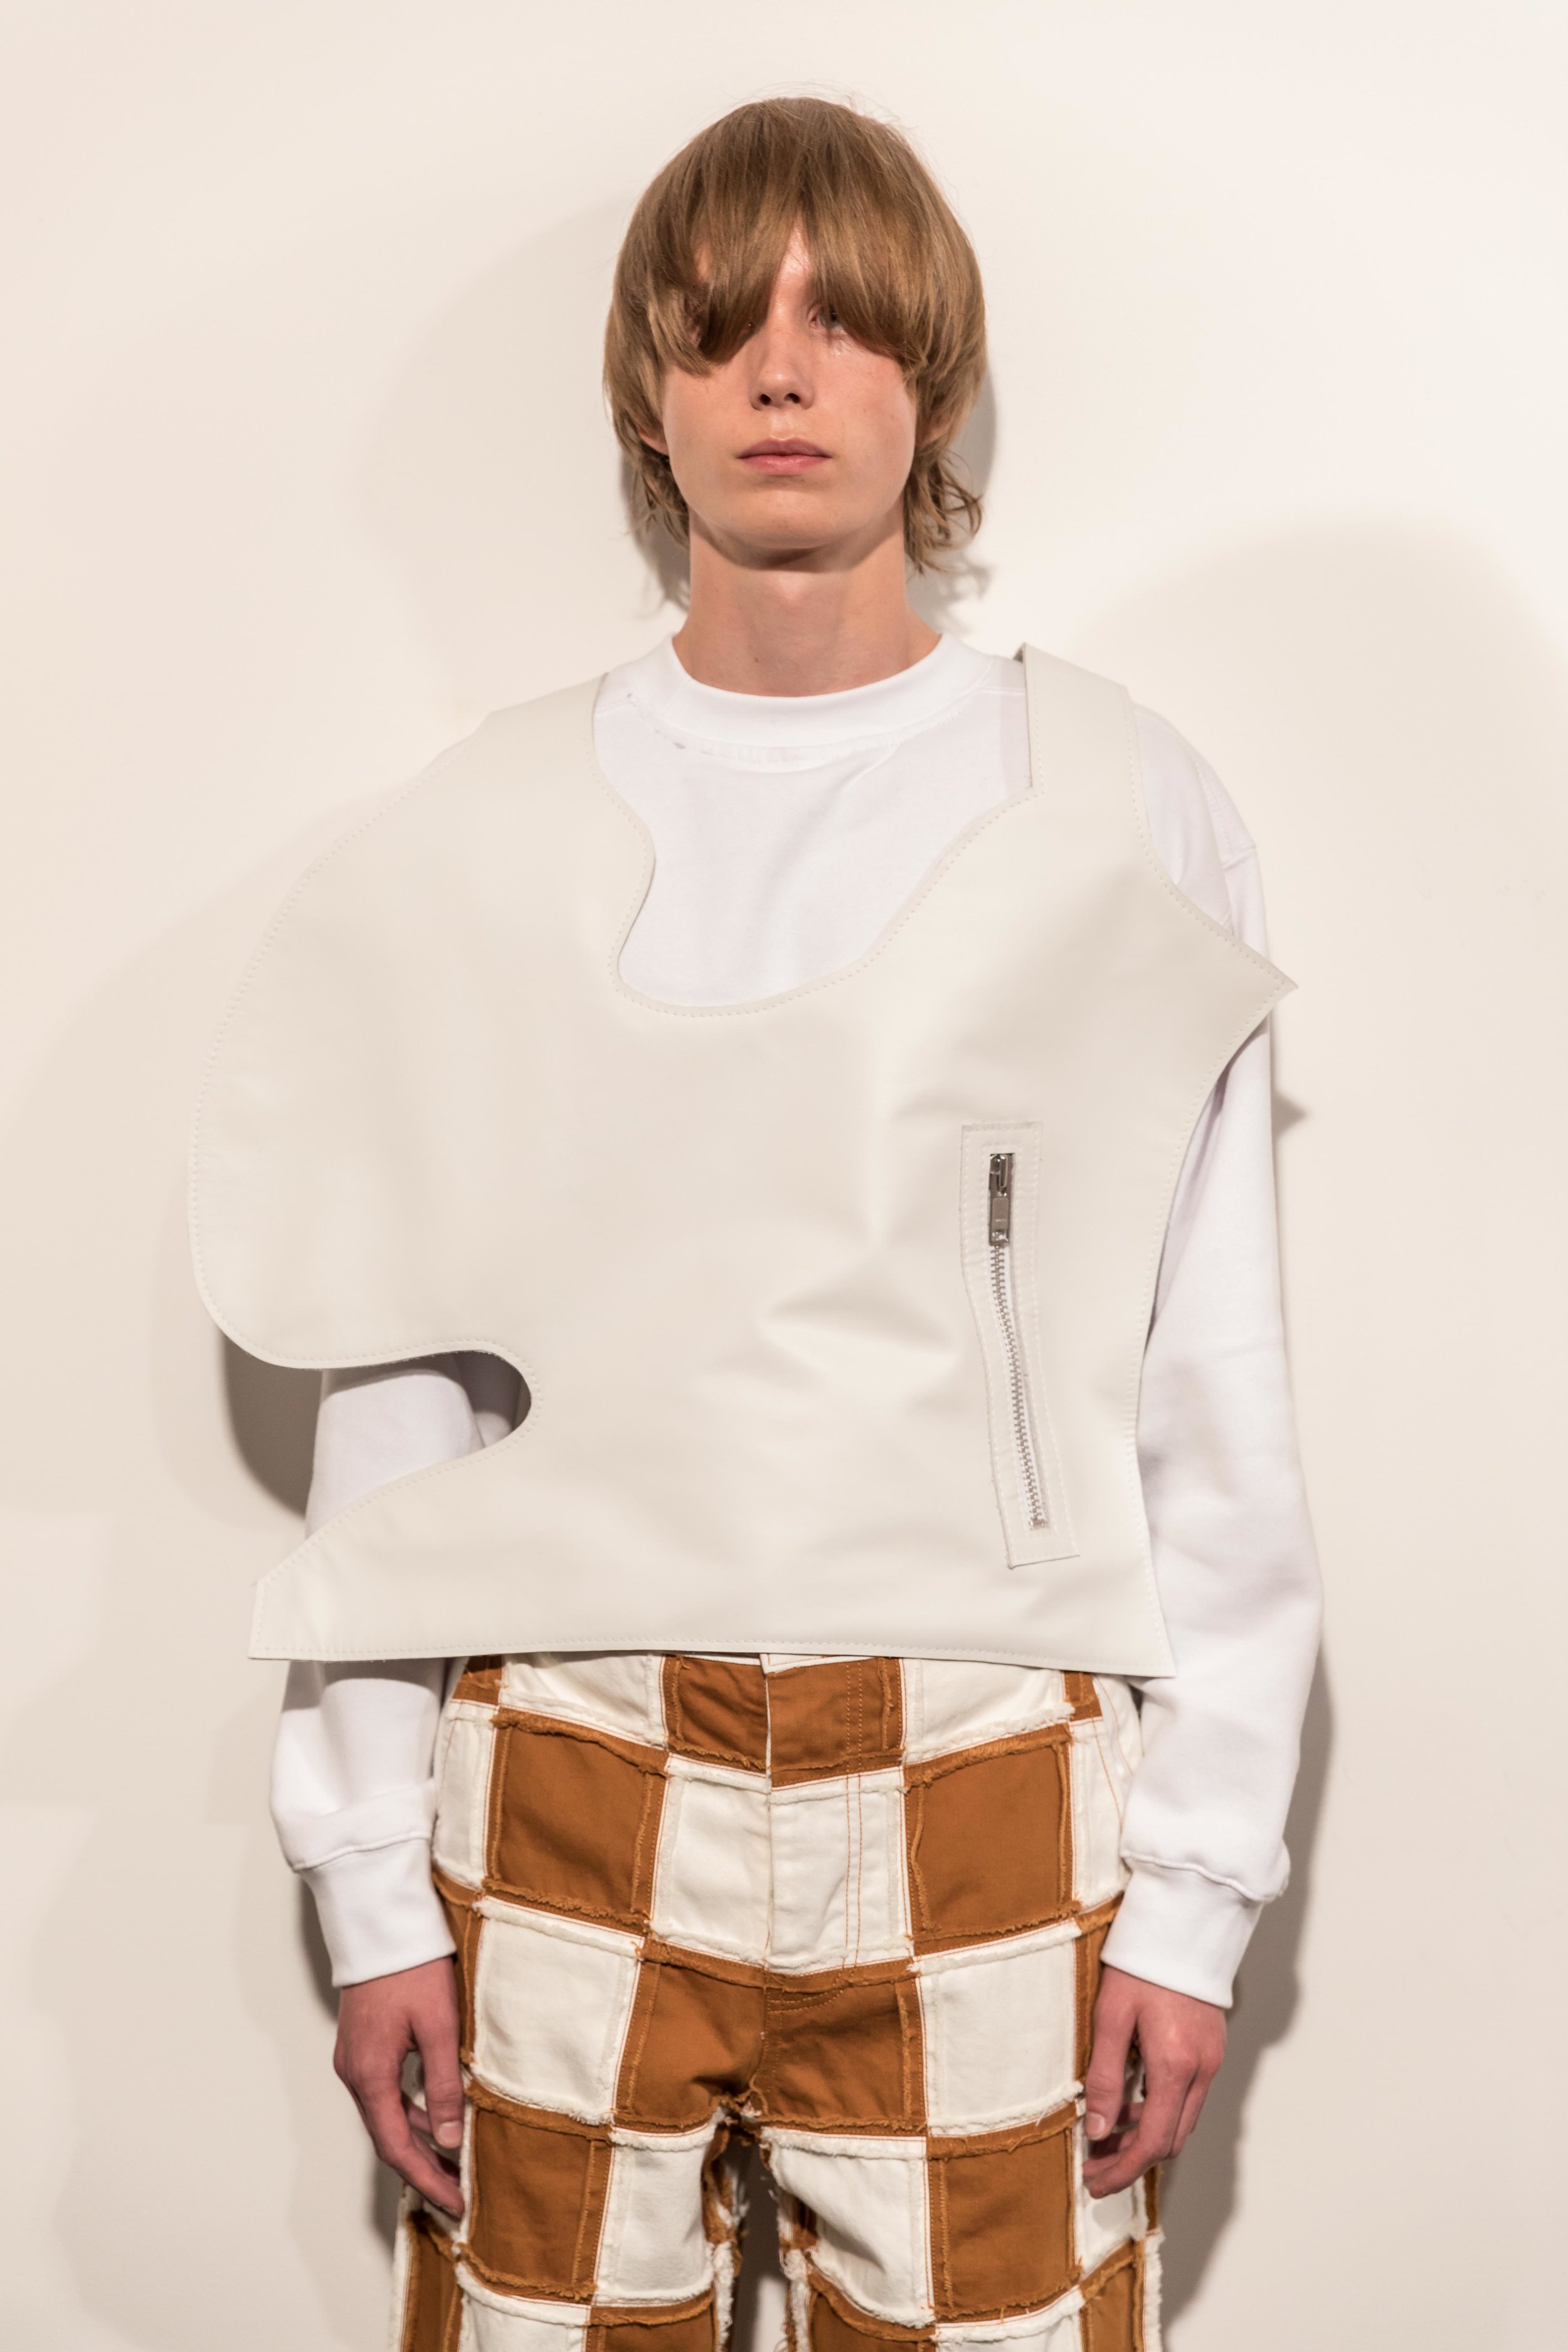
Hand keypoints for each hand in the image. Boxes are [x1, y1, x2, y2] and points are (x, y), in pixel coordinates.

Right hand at [334, 1956, 465, 2216]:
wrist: (381, 1924)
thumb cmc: (412, 1969)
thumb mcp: (439, 2027)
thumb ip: (443, 2085)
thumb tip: (450, 2139)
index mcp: (370, 2075)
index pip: (397, 2147)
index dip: (427, 2178)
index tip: (454, 2202)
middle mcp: (354, 2073)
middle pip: (388, 2137)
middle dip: (423, 2168)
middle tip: (457, 2192)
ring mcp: (355, 2059)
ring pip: (386, 2116)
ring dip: (417, 2141)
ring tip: (453, 2161)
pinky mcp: (362, 2045)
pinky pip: (384, 2093)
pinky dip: (409, 2113)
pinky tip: (434, 2117)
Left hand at [1082, 1963, 1225, 2198]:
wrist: (1182, 1925)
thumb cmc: (1141, 1964)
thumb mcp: (1110, 2018)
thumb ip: (1104, 2077)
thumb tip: (1098, 2131)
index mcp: (1176, 2066)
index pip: (1153, 2142)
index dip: (1123, 2170)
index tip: (1095, 2182)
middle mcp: (1202, 2070)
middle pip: (1171, 2139)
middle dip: (1132, 2160)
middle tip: (1094, 2165)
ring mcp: (1211, 2061)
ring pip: (1181, 2121)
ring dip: (1146, 2137)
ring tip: (1105, 2138)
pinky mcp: (1211, 2050)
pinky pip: (1188, 2098)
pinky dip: (1160, 2112)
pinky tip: (1131, 2105)